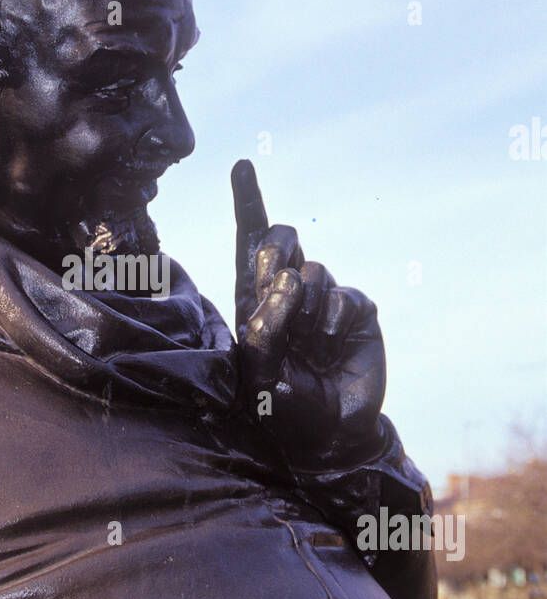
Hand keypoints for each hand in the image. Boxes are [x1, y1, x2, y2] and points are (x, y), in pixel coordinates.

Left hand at [232, 159, 386, 471]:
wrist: (330, 433)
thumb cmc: (283, 405)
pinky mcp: (355, 311)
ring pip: (311, 270)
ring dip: (304, 308)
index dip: (248, 204)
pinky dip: (333, 319)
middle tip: (277, 298)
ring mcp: (323, 299)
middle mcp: (287, 293)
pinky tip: (330, 345)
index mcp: (254, 301)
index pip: (249, 244)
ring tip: (307, 345)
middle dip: (273, 262)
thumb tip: (289, 278)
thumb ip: (264, 326)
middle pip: (278, 242)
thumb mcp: (259, 372)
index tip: (244, 165)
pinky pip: (344, 294)